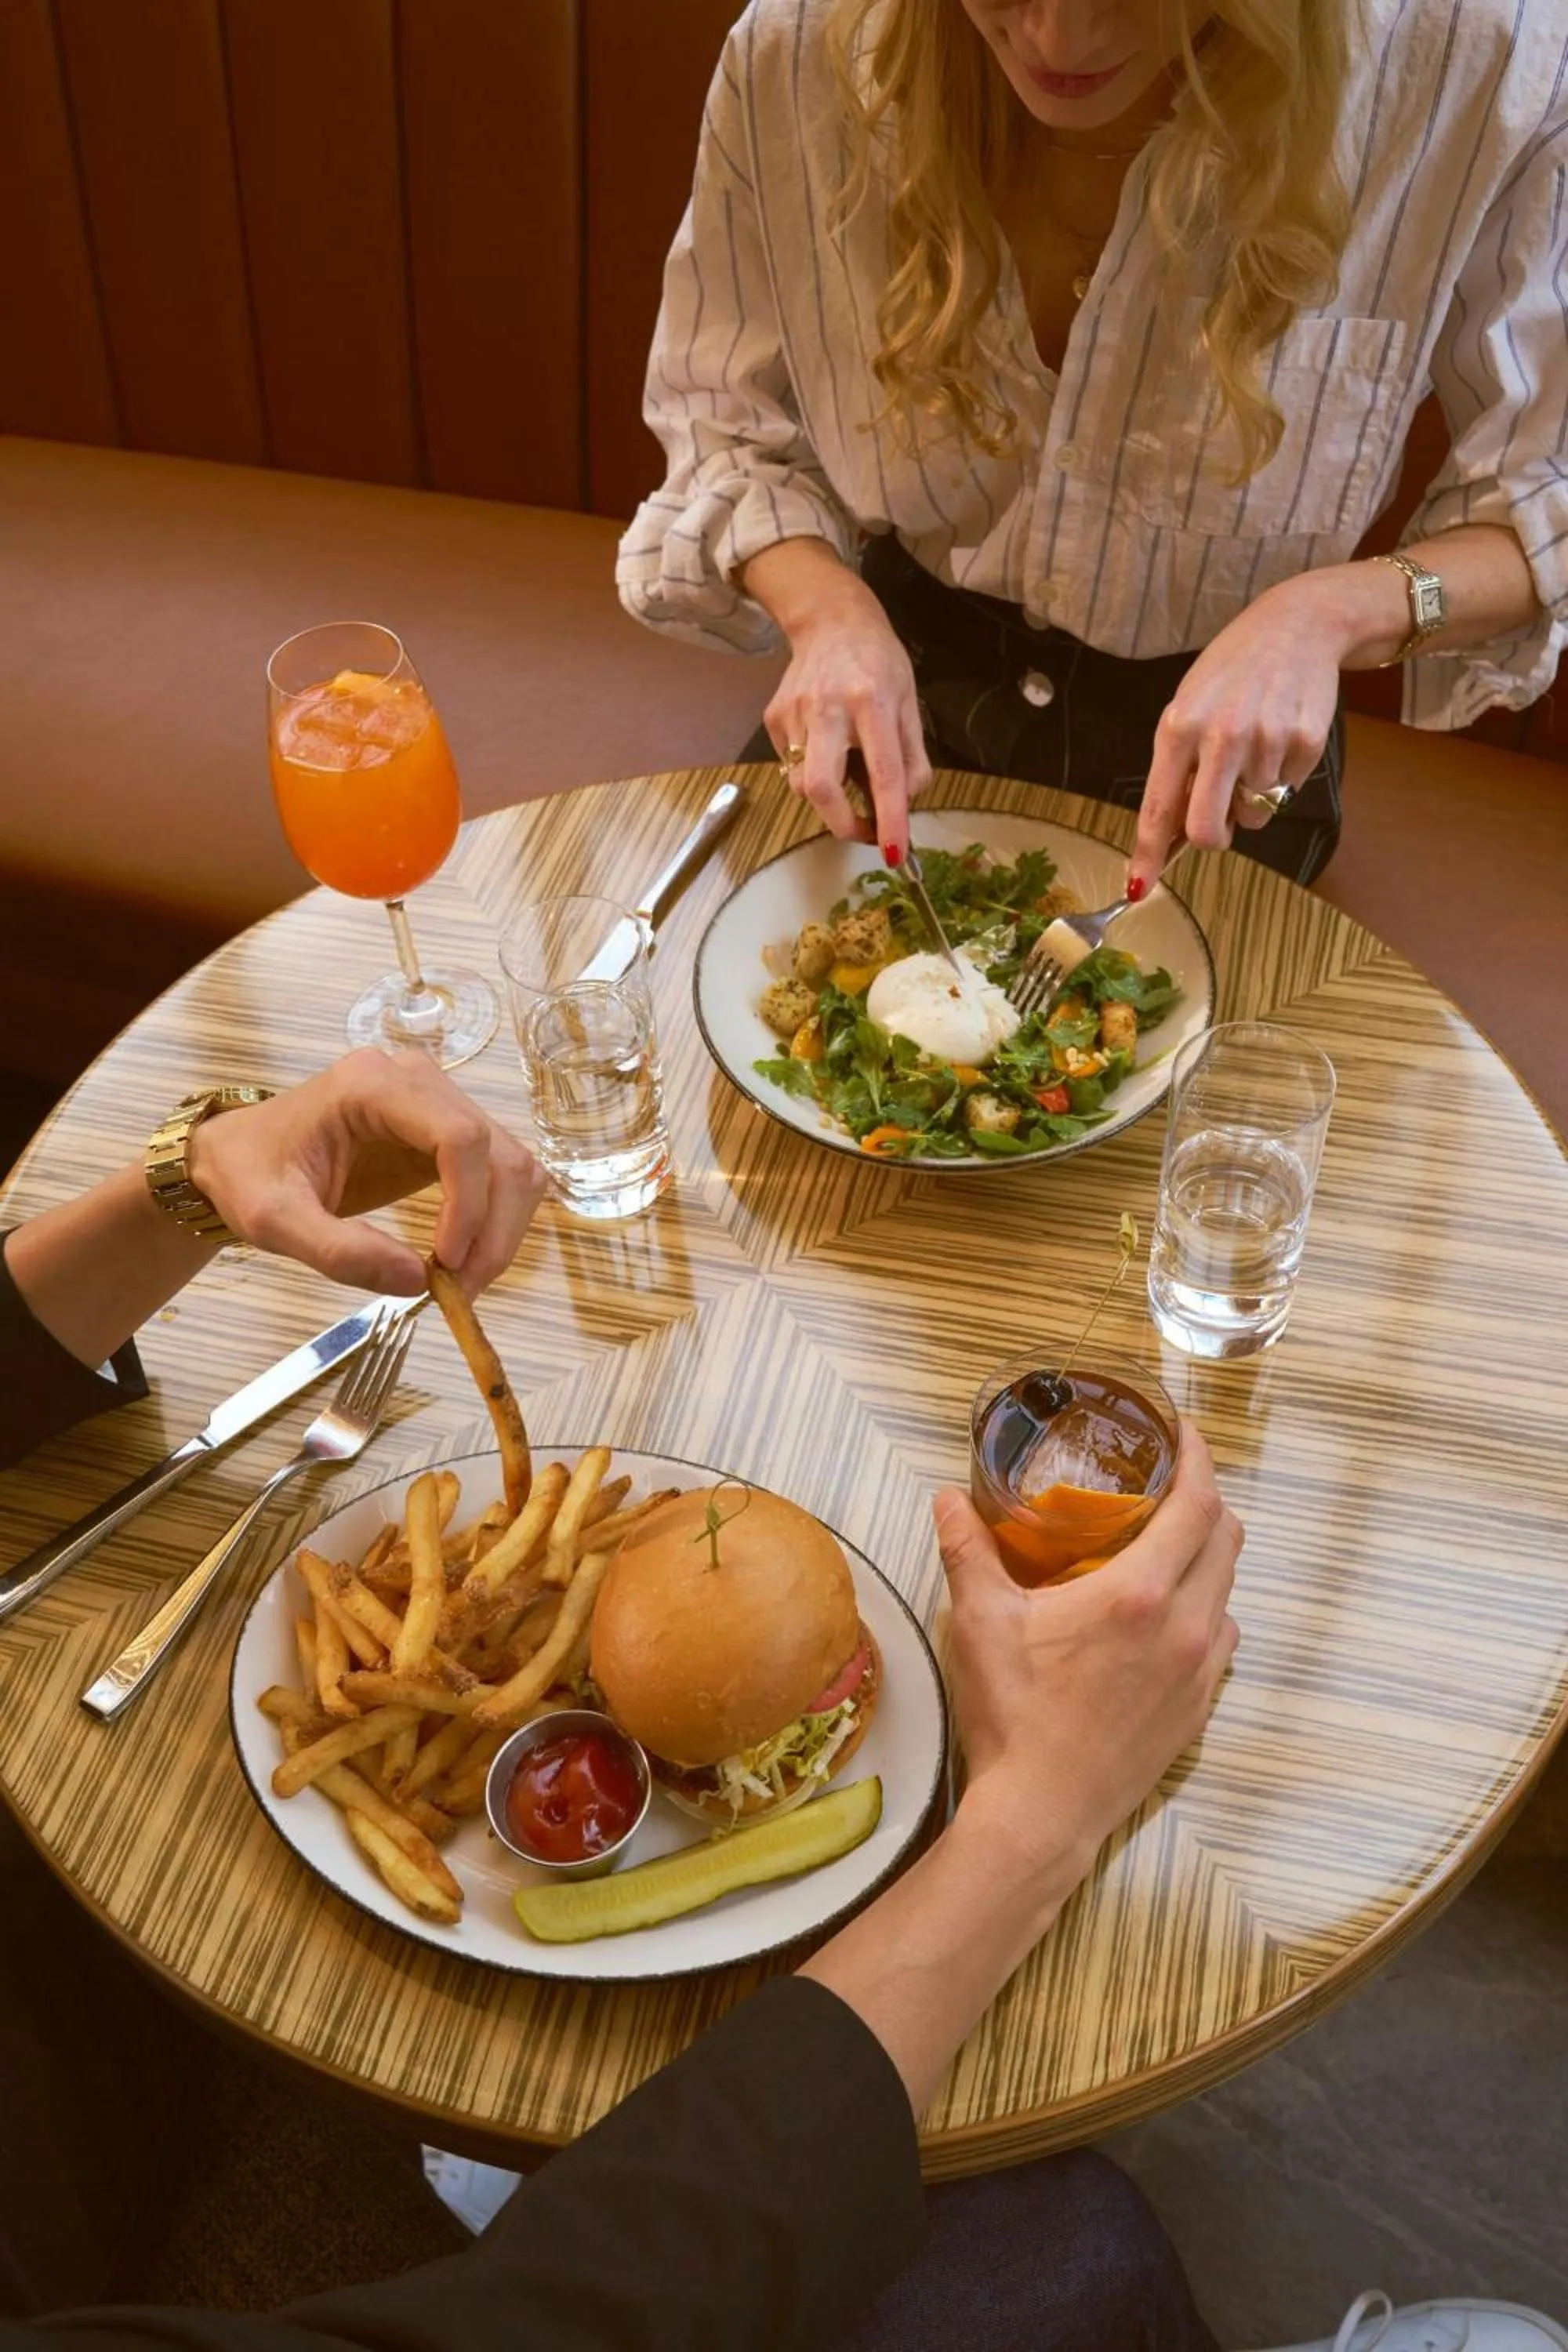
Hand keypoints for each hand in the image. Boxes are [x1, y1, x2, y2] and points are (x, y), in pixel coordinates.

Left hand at [189, 1049, 544, 1296]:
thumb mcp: (274, 1221)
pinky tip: (459, 1257)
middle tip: (460, 1291)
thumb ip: (339, 1251)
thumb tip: (418, 1281)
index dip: (469, 1204)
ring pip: (510, 1164)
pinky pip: (496, 1174)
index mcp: (373, 1086)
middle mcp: (417, 1081)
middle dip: (492, 1230)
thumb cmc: (249, 1175)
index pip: (459, 1135)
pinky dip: (492, 1222)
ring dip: (500, 1230)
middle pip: (497, 1152)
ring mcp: (437, 1102)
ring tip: (461, 1282)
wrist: (239, 1156)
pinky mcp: (445, 1133)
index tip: (446, 1265)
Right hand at [761, 573, 929, 860]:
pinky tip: (826, 746)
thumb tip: (904, 804)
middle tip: (865, 831)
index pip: (883, 773)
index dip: (889, 818)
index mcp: (871, 702)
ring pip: (802, 783)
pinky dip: (812, 770)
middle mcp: (828, 707)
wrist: (830, 619)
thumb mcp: (909, 702)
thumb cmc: (877, 662)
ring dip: (829, 798)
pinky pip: (791, 765)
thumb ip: (911, 757)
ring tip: (848, 776)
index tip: (895, 851)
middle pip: (820, 787)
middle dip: (842, 823)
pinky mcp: (773, 718)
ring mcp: (794, 713)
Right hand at [935, 1424, 1240, 1884]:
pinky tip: (1164, 1618)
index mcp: (1138, 1595)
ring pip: (1227, 1592)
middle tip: (1168, 1483)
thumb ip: (969, 1551)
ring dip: (1206, 1559)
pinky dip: (1203, 1611)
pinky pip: (1219, 1641)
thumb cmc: (1013, 1717)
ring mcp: (1200, 1673)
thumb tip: (950, 1498)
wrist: (1042, 1814)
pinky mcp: (1199, 1709)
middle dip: (1206, 1500)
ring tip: (1164, 1548)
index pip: (1198, 1505)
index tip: (1185, 1434)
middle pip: (1227, 1539)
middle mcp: (1185, 1627)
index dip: (1201, 1460)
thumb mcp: (981, 1623)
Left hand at [1128, 575, 1342, 893]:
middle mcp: (1221, 736)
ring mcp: (1266, 740)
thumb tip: (1173, 830)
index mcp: (1180, 728)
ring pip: (1254, 813)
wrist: (1296, 627)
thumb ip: (1178, 765)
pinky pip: (1288, 791)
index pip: (1159, 807)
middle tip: (1221, 818)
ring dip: (1253, 795)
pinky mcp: (1305, 743)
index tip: (1139, 887)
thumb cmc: (1232, 671)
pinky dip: (1283, 775)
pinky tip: (1280, 735)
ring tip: (1255, 746)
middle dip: (1213, 837)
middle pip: (1208, 830)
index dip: (1149, 854)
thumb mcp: (1189, 705)